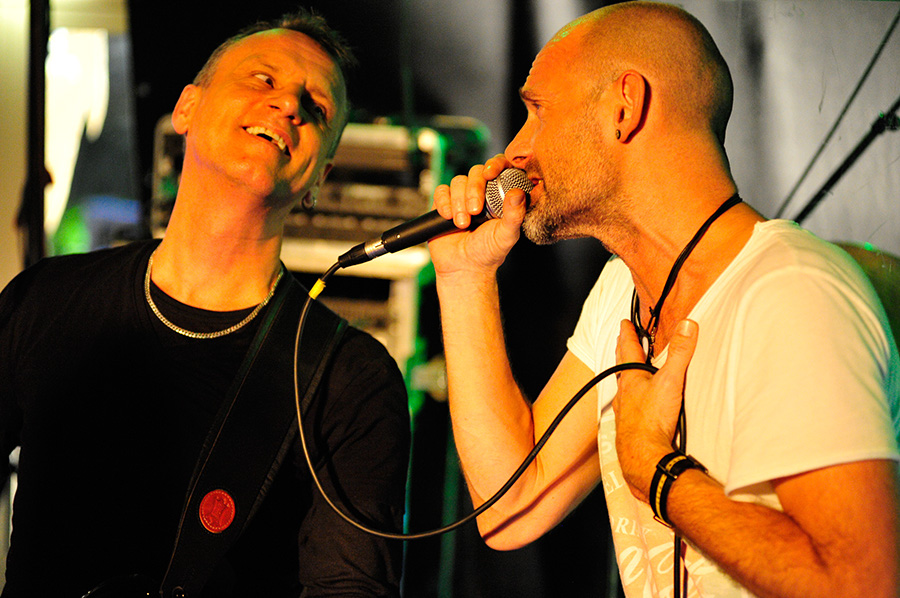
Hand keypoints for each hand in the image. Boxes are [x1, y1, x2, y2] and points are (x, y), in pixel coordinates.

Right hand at [428, 155, 526, 277]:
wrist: (463, 268)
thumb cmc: (488, 253)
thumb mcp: (506, 236)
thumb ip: (514, 215)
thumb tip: (518, 193)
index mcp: (501, 197)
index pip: (501, 169)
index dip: (496, 164)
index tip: (491, 173)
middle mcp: (482, 193)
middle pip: (477, 172)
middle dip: (474, 189)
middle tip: (475, 211)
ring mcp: (462, 198)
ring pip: (458, 181)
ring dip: (459, 202)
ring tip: (462, 223)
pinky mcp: (444, 204)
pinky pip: (441, 191)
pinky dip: (444, 203)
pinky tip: (448, 218)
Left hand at [612, 319, 698, 501]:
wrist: (644, 457)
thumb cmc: (653, 419)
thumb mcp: (671, 381)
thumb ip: (680, 353)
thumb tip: (688, 324)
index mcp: (632, 379)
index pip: (628, 350)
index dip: (627, 334)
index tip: (624, 323)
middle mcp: (624, 394)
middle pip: (621, 367)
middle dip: (622, 351)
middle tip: (621, 340)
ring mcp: (624, 412)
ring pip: (622, 388)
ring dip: (625, 377)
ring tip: (628, 372)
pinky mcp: (629, 429)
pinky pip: (627, 409)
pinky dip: (630, 401)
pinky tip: (634, 408)